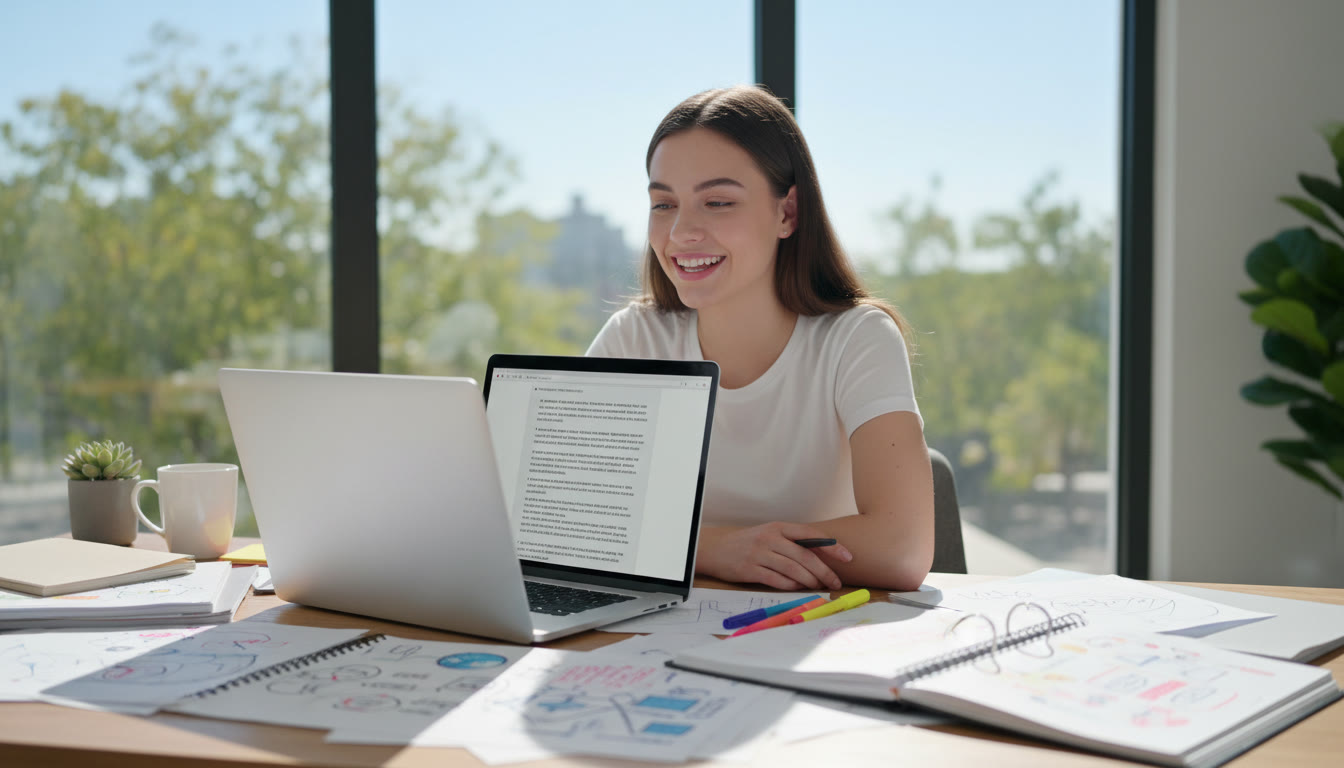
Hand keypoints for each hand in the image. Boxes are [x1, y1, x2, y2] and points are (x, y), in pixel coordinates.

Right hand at [697, 522, 852, 590]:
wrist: (715, 549)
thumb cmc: (747, 544)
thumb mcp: (769, 535)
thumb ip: (791, 543)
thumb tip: (819, 558)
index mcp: (778, 527)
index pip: (810, 535)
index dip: (831, 546)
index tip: (847, 557)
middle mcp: (770, 538)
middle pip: (805, 556)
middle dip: (824, 571)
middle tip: (835, 582)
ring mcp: (759, 554)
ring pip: (793, 569)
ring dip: (809, 581)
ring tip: (818, 587)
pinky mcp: (750, 569)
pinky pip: (776, 580)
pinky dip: (790, 586)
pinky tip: (797, 589)